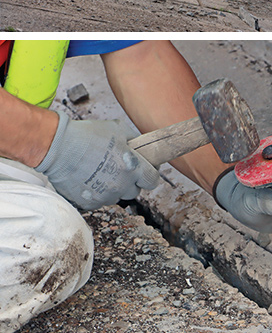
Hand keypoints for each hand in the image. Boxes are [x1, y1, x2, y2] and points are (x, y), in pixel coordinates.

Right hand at [36, 111, 161, 209]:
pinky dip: (96, 193)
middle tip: (119, 170)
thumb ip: (135, 140)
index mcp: (133, 168)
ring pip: (116, 197)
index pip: (152, 180)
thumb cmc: (88, 135)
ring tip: (100, 173)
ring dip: (113, 188)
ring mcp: (105, 196)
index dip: (149, 174)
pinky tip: (88, 180)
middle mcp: (122, 185)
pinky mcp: (89, 202)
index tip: (144, 170)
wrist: (58, 147)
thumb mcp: (118, 129)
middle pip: (135, 191)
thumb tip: (141, 146)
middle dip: (130, 182)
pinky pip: (99, 201)